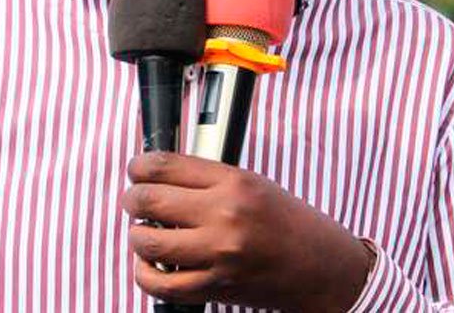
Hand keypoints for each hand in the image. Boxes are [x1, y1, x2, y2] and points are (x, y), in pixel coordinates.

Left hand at [121, 152, 373, 312]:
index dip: (139, 166)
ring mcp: (219, 254)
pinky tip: (150, 265)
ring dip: (137, 236)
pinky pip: (161, 284)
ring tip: (145, 232)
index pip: (165, 166)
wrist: (320, 267)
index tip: (137, 170)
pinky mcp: (215, 287)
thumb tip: (158, 175)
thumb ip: (207, 179)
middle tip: (134, 201)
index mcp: (234, 182)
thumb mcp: (252, 183)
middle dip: (132, 199)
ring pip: (148, 243)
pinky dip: (145, 274)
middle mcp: (225, 216)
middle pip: (150, 201)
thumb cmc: (288, 222)